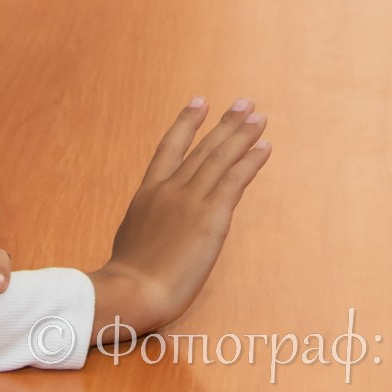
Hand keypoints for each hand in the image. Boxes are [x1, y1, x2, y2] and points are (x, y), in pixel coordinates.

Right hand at [87, 98, 271, 338]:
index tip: (200, 102)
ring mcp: (190, 200)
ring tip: (258, 117)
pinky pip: (234, 180)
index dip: (186, 123)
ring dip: (242, 135)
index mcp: (147, 192)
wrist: (132, 290)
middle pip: (203, 148)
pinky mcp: (210, 217)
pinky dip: (251, 161)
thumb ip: (146, 221)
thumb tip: (154, 221)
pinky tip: (264, 148)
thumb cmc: (128, 278)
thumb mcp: (131, 237)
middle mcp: (170, 189)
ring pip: (220, 158)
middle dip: (225, 124)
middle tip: (244, 104)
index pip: (169, 148)